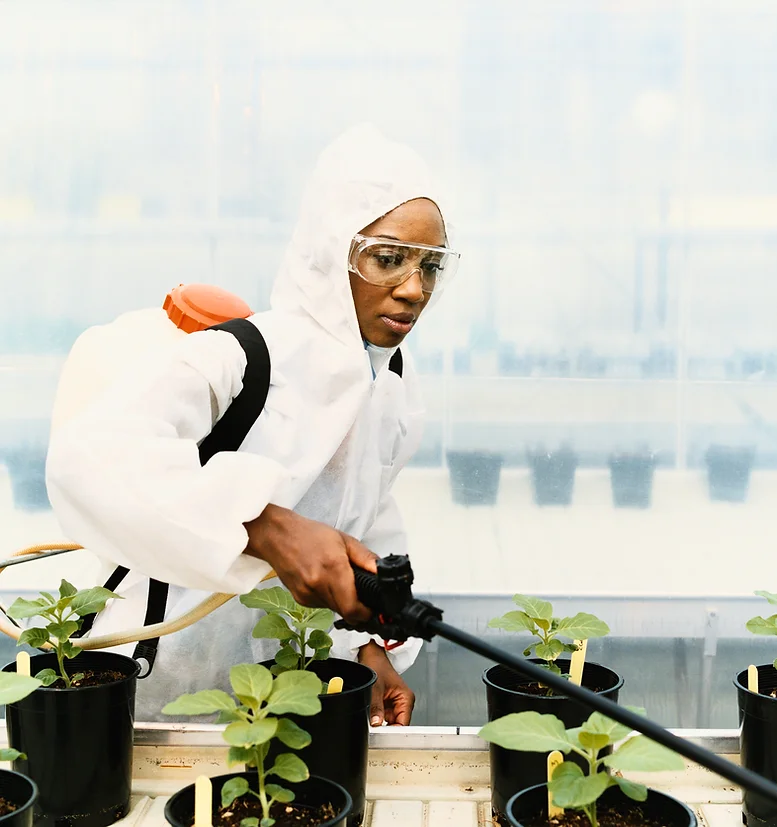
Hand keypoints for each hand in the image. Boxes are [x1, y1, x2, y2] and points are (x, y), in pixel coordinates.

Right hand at [244, 504, 377, 624]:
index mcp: (333, 568)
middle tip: (361, 596)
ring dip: (342, 602)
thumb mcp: (344, 540)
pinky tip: (324, 581)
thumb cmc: (310, 535)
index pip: (352, 607)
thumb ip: (365, 558)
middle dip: (356, 608)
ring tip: (339, 581)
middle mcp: (318, 584)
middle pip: (345, 612)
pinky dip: (328, 598)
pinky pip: (321, 605)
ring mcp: (307, 594)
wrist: (278, 536)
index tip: (372, 609)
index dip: (365, 613)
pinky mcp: (300, 598)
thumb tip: (382, 572)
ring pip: (333, 609)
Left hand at [359, 641, 414, 726]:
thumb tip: (376, 723)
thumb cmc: (377, 665)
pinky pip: (382, 718)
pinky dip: (376, 719)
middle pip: (396, 725)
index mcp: (406, 698)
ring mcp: (393, 704)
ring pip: (388, 723)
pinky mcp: (385, 705)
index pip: (404, 723)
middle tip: (374, 730)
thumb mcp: (375, 687)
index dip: (394, 732)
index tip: (382, 736)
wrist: (370, 656)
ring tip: (371, 719)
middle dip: (385, 728)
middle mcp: (402, 702)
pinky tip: (371, 716)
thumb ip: (376, 707)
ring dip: (379, 724)